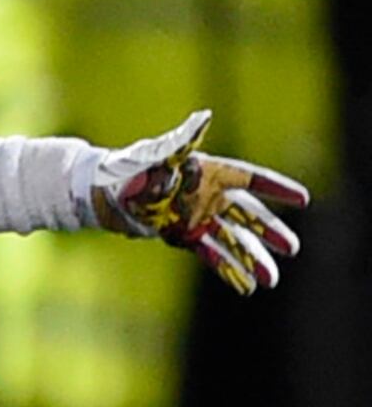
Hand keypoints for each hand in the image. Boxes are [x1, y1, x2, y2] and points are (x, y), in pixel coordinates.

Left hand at [84, 111, 310, 294]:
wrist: (102, 192)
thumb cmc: (129, 168)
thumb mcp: (154, 156)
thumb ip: (180, 145)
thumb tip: (202, 119)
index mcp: (209, 172)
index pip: (250, 178)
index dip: (276, 189)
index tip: (303, 200)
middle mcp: (208, 195)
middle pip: (248, 215)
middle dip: (270, 233)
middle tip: (292, 249)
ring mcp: (198, 217)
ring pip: (233, 240)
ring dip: (252, 259)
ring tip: (271, 280)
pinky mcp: (184, 235)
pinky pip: (210, 254)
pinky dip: (226, 269)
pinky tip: (245, 287)